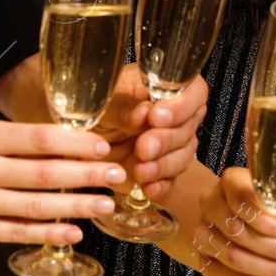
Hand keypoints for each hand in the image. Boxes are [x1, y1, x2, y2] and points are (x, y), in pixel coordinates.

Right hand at [0, 121, 123, 244]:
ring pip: (33, 206)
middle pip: (42, 174)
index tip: (104, 148)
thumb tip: (84, 146)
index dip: (75, 144)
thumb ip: (30, 143)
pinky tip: (74, 232)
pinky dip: (49, 233)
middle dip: (85, 175)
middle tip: (116, 175)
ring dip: (75, 206)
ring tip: (104, 204)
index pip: (39, 139)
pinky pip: (17, 232)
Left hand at [97, 65, 207, 198]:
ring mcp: (170, 143)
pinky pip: (171, 179)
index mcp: (163, 87)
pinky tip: (148, 188)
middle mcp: (173, 115)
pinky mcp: (162, 168)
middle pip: (188, 127)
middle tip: (144, 147)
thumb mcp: (104, 103)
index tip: (157, 118)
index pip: (192, 91)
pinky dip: (160, 185)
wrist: (82, 141)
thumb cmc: (96, 110)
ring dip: (163, 165)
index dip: (181, 106)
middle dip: (166, 140)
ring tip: (140, 170)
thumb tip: (144, 115)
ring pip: (183, 155)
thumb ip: (124, 107)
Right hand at [192, 167, 275, 275]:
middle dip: (274, 249)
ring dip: (271, 271)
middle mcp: (212, 204)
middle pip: (236, 231)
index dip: (266, 220)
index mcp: (231, 181)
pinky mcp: (205, 260)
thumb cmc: (275, 210)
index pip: (241, 200)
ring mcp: (204, 233)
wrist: (253, 223)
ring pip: (234, 258)